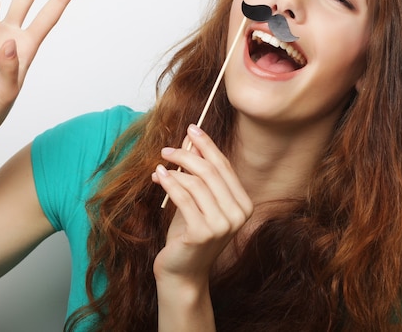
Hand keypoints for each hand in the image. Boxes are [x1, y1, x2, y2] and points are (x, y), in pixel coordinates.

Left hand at [151, 125, 252, 285]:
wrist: (182, 273)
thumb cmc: (189, 235)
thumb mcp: (196, 201)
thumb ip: (197, 173)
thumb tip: (191, 140)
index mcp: (243, 204)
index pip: (224, 166)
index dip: (207, 145)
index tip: (192, 128)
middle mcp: (238, 214)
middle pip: (211, 171)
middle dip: (187, 154)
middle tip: (167, 149)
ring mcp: (222, 225)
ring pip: (196, 182)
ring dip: (175, 168)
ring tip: (160, 165)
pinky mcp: (202, 233)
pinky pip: (183, 197)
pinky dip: (169, 182)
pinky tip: (158, 175)